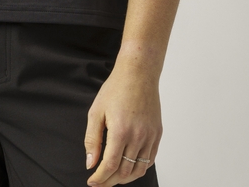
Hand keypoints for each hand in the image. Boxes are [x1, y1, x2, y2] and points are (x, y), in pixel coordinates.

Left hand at [83, 62, 161, 185]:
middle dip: (110, 180)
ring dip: (125, 178)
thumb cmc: (116, 89)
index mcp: (120, 131)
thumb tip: (90, 163)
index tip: (93, 182)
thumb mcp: (96, 112)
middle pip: (125, 171)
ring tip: (113, 177)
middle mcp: (138, 136)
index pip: (110, 166)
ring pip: (139, 169)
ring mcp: (150, 136)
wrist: (138, 74)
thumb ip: (92, 140)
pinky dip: (139, 168)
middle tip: (100, 181)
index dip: (101, 178)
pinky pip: (150, 159)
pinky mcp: (157, 133)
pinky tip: (129, 167)